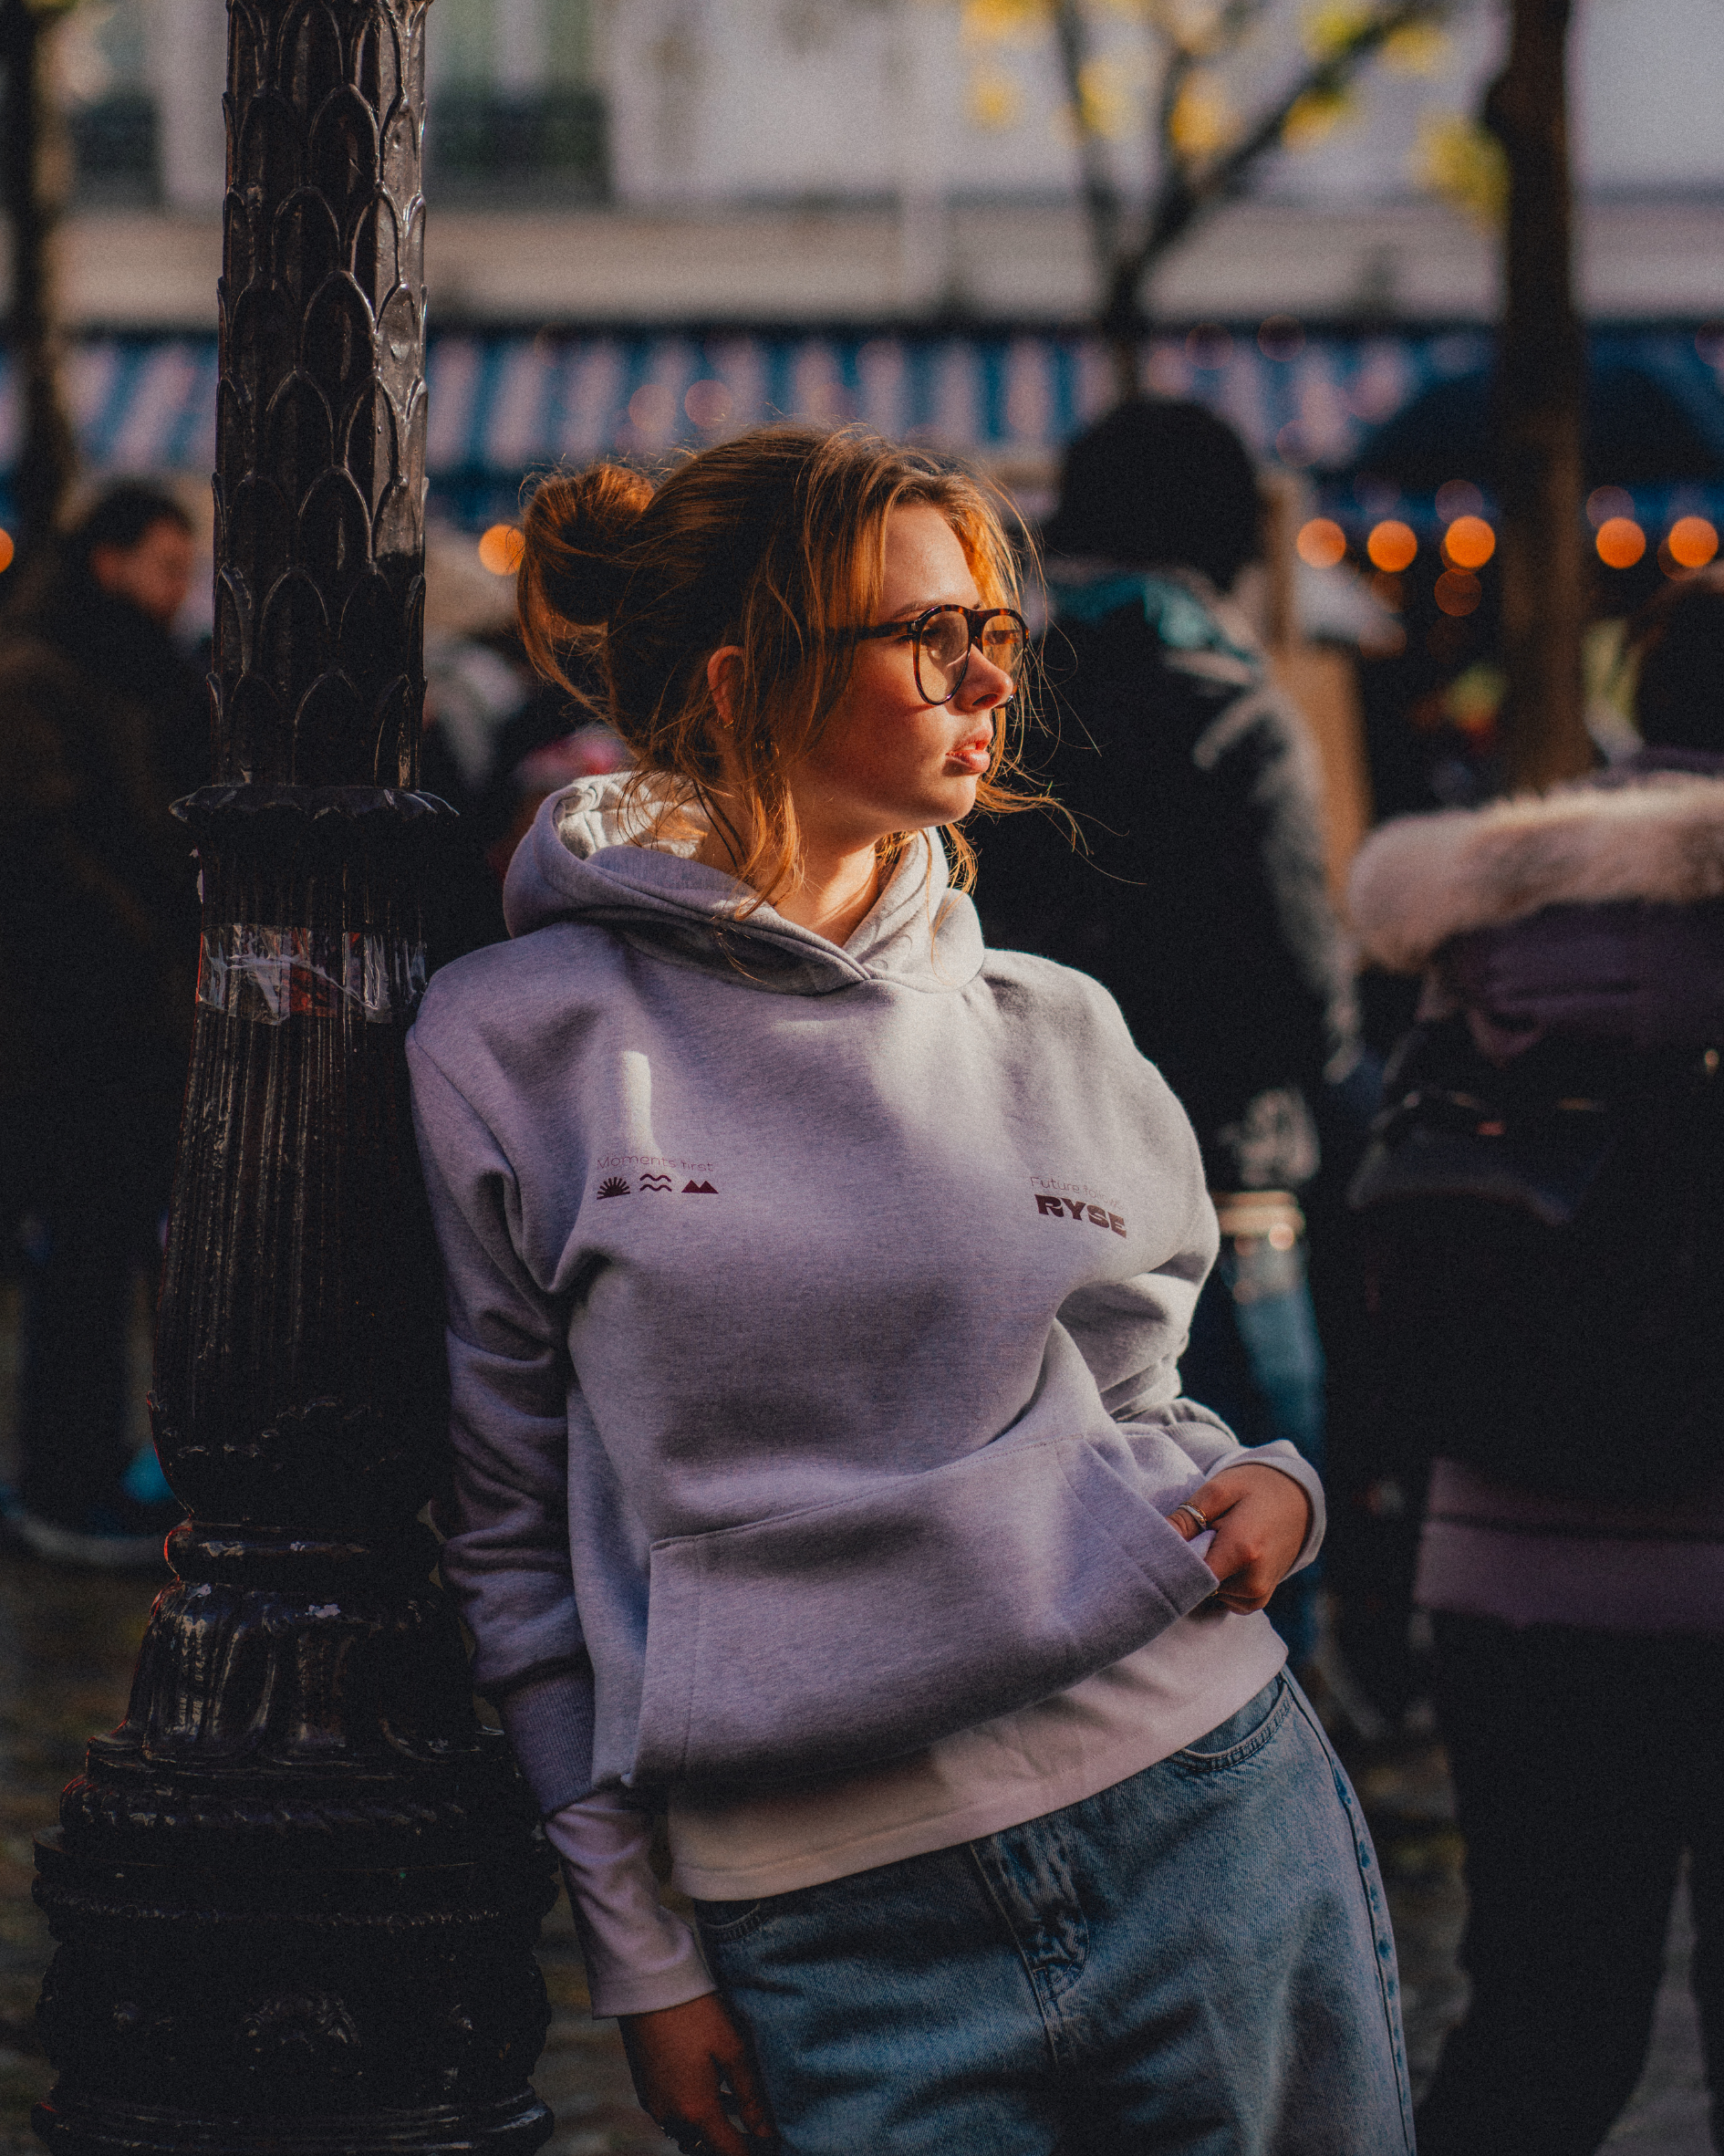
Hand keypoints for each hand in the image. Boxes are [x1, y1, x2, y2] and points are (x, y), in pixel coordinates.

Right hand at [619, 1992, 777, 2154]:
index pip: (728, 2151)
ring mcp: (653, 2103)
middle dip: (728, 2140)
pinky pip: (671, 2113)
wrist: (649, 1985)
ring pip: (686, 2130)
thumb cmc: (697, 2012)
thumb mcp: (732, 2048)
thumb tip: (766, 2132)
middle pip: (704, 2145)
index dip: (750, 2151)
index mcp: (696, 2109)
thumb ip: (750, 2095)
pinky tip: (707, 2082)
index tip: (768, 2144)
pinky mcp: (643, 2087)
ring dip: (708, 2125)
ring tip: (733, 2100)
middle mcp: (670, 2115)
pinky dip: (690, 2109)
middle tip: (751, 2125)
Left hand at [1169, 1463, 1312, 1613]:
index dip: (1172, 1562)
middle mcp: (1252, 1583)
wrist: (1298, 1500)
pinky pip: (1221, 1598)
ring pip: (1206, 1592)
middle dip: (1189, 1562)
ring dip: (1204, 1569)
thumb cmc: (1254, 1489)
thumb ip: (1187, 1518)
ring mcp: (1257, 1596)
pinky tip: (1227, 1556)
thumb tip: (1153, 1542)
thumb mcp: (1218, 1490)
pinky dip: (1217, 1580)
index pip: (1189, 1576)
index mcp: (1243, 1551)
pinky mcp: (1257, 1601)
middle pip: (1196, 1584)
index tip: (1164, 1545)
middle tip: (1200, 1533)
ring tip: (1219, 1540)